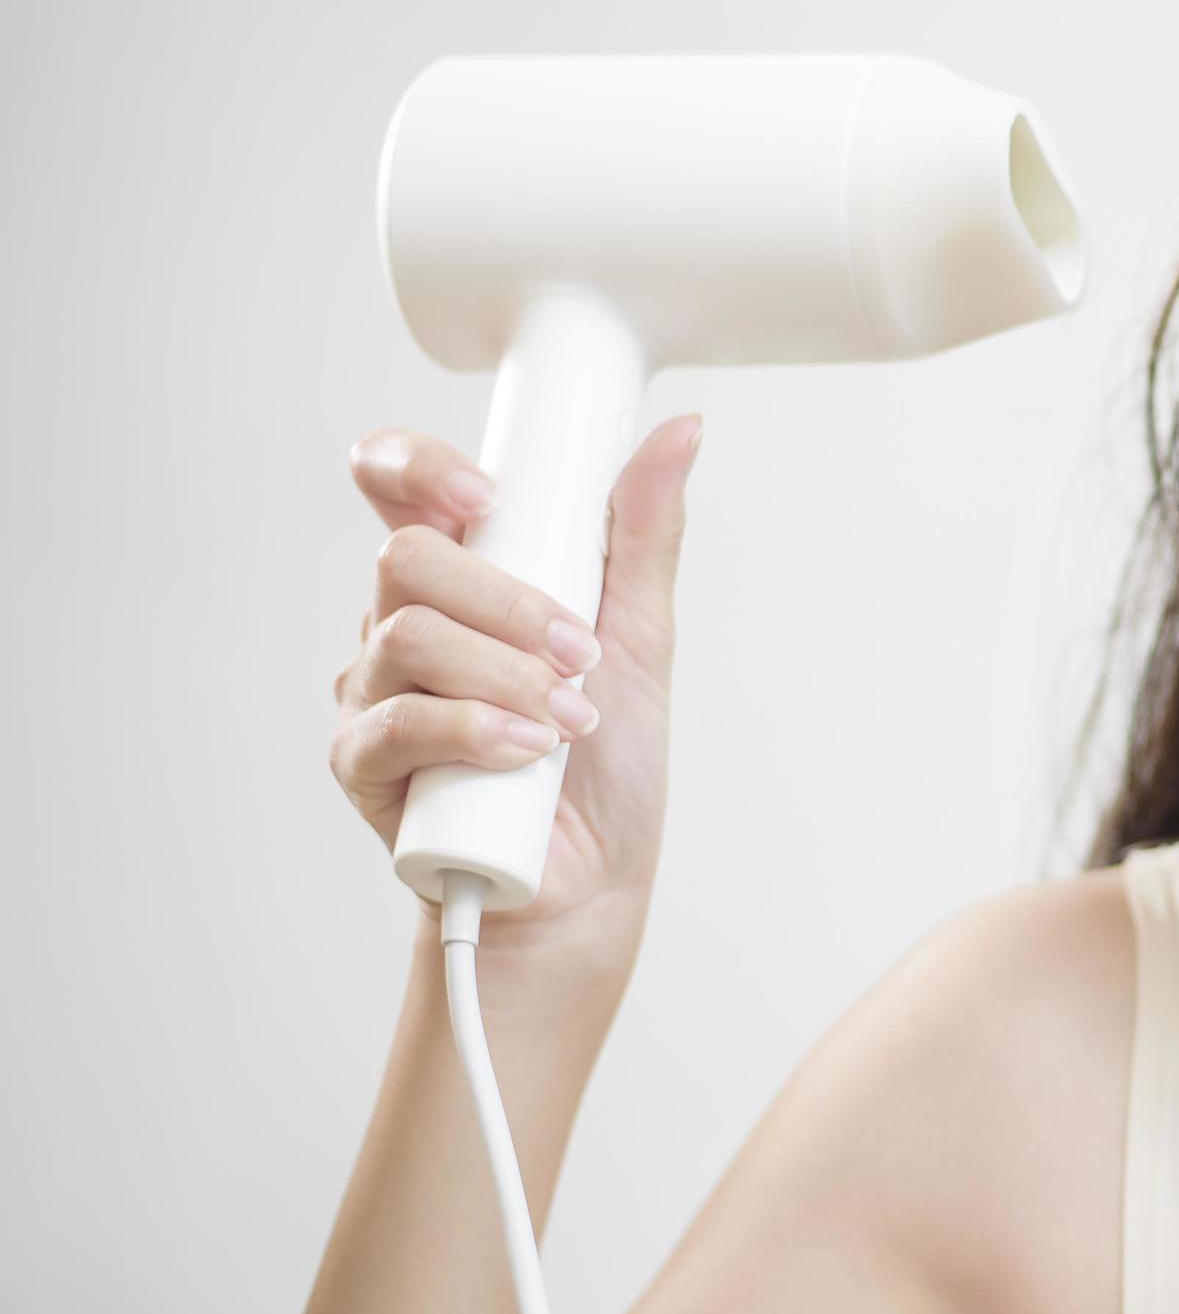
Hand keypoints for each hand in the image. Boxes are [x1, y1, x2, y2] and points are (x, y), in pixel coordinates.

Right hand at [328, 415, 704, 989]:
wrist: (594, 881)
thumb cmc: (607, 760)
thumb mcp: (640, 635)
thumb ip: (645, 533)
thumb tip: (682, 432)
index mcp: (460, 576)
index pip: (394, 484)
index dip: (416, 467)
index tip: (486, 493)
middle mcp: (401, 623)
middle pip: (406, 558)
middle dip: (508, 601)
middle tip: (580, 654)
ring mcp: (373, 692)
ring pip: (403, 636)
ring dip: (505, 672)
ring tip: (568, 719)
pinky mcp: (362, 765)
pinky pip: (395, 725)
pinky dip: (474, 730)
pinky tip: (526, 751)